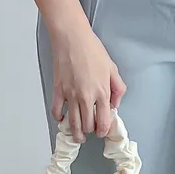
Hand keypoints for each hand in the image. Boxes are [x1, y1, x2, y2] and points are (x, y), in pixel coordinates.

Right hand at [50, 20, 125, 141]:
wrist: (72, 38)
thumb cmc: (91, 49)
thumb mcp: (112, 68)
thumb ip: (117, 88)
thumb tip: (115, 103)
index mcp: (101, 92)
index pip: (103, 121)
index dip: (102, 131)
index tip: (102, 131)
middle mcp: (86, 97)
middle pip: (87, 126)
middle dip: (90, 131)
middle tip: (90, 131)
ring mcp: (70, 95)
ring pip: (72, 123)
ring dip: (75, 133)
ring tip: (78, 135)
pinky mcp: (58, 90)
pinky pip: (56, 111)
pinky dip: (59, 118)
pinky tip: (62, 118)